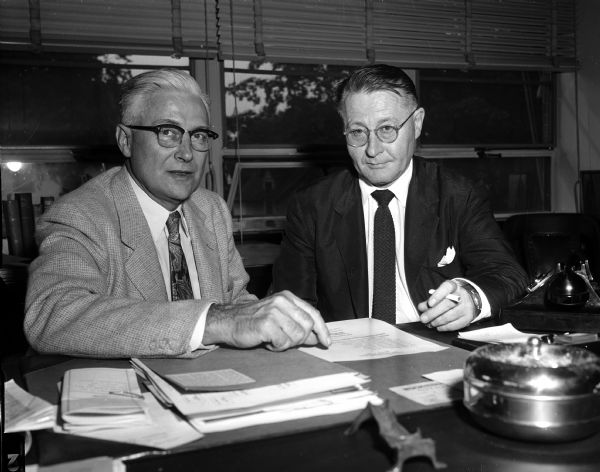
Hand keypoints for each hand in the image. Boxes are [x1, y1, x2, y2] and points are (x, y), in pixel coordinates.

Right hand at [203, 290, 330, 350]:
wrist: (227, 322)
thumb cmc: (253, 321)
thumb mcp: (278, 318)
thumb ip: (297, 324)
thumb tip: (317, 337)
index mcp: (287, 297)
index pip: (313, 313)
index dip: (322, 329)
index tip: (327, 341)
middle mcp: (282, 301)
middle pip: (308, 325)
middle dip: (301, 339)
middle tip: (286, 341)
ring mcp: (274, 312)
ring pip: (297, 335)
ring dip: (286, 343)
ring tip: (273, 339)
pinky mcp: (266, 324)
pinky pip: (283, 342)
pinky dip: (277, 347)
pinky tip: (267, 341)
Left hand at [417, 280, 475, 330]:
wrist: (469, 301)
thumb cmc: (450, 297)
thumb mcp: (440, 294)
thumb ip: (430, 300)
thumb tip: (421, 308)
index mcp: (453, 286)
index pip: (446, 288)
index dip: (437, 296)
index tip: (429, 303)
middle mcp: (461, 296)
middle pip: (447, 305)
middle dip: (432, 313)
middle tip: (423, 319)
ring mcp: (466, 308)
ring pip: (449, 316)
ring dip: (436, 322)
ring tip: (429, 324)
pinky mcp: (467, 318)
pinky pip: (453, 325)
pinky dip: (443, 327)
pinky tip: (438, 327)